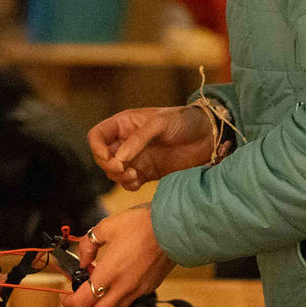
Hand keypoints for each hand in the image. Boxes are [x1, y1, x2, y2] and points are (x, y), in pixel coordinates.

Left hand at [63, 205, 174, 306]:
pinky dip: (117, 298)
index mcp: (109, 273)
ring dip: (100, 305)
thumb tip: (84, 259)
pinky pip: (129, 300)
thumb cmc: (142, 225)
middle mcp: (123, 287)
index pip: (84, 300)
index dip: (70, 302)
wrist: (174, 228)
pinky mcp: (150, 287)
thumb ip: (89, 245)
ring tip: (95, 290)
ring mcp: (138, 289)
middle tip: (76, 302)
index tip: (66, 297)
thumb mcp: (107, 226)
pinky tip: (116, 283)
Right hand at [88, 105, 217, 188]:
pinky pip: (128, 182)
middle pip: (102, 157)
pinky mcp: (147, 172)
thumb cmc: (184, 121)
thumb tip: (119, 158)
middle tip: (123, 169)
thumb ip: (138, 140)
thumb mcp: (160, 123)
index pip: (97, 135)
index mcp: (125, 124)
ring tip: (134, 175)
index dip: (97, 148)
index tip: (110, 158)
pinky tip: (139, 181)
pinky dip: (129, 184)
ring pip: (113, 172)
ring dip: (118, 177)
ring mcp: (136, 158)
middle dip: (108, 165)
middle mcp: (126, 141)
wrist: (208, 137)